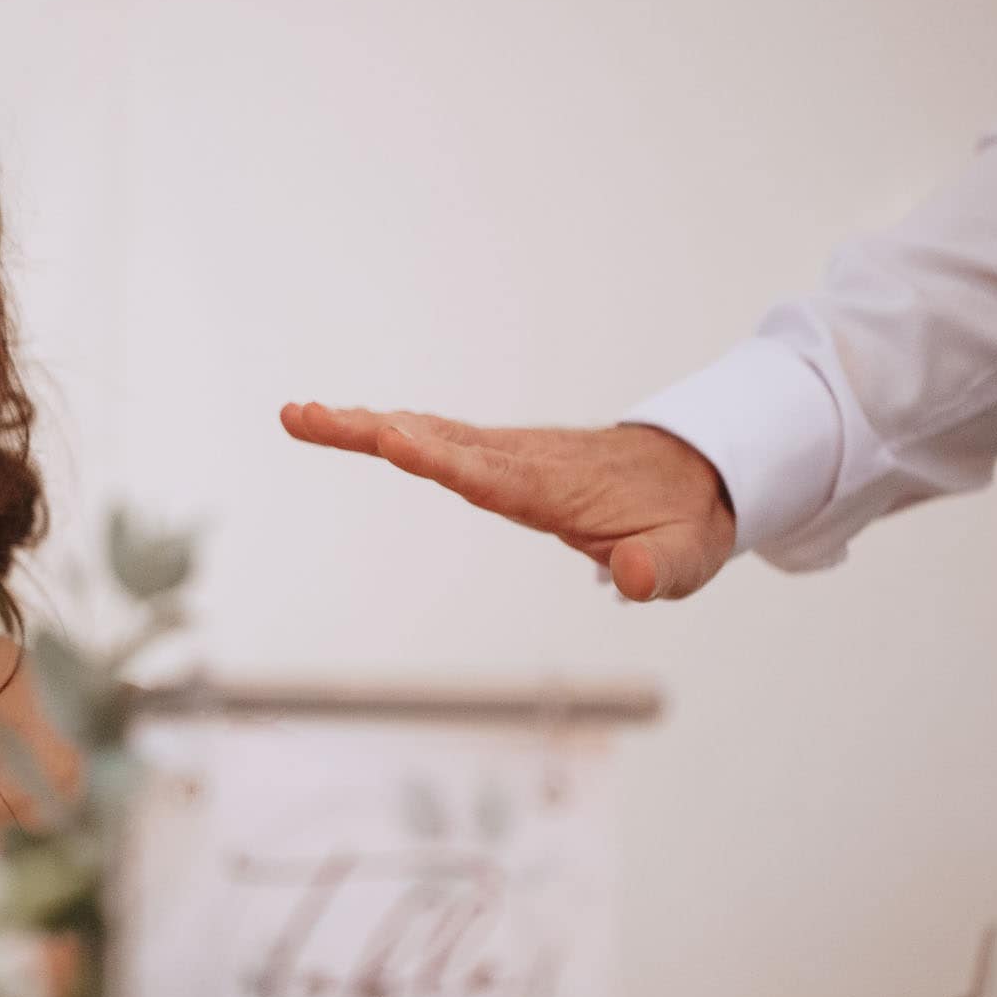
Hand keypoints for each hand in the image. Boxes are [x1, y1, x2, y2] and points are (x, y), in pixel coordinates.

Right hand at [279, 402, 736, 600]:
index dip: (438, 458)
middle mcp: (518, 460)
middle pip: (433, 441)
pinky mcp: (498, 456)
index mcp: (553, 488)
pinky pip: (434, 437)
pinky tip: (346, 425)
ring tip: (300, 417)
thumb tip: (637, 579)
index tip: (390, 438)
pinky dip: (387, 428)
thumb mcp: (686, 556)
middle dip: (367, 430)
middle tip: (305, 417)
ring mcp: (505, 453)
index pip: (487, 475)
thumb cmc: (682, 520)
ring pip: (426, 433)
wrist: (696, 473)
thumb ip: (661, 569)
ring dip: (362, 425)